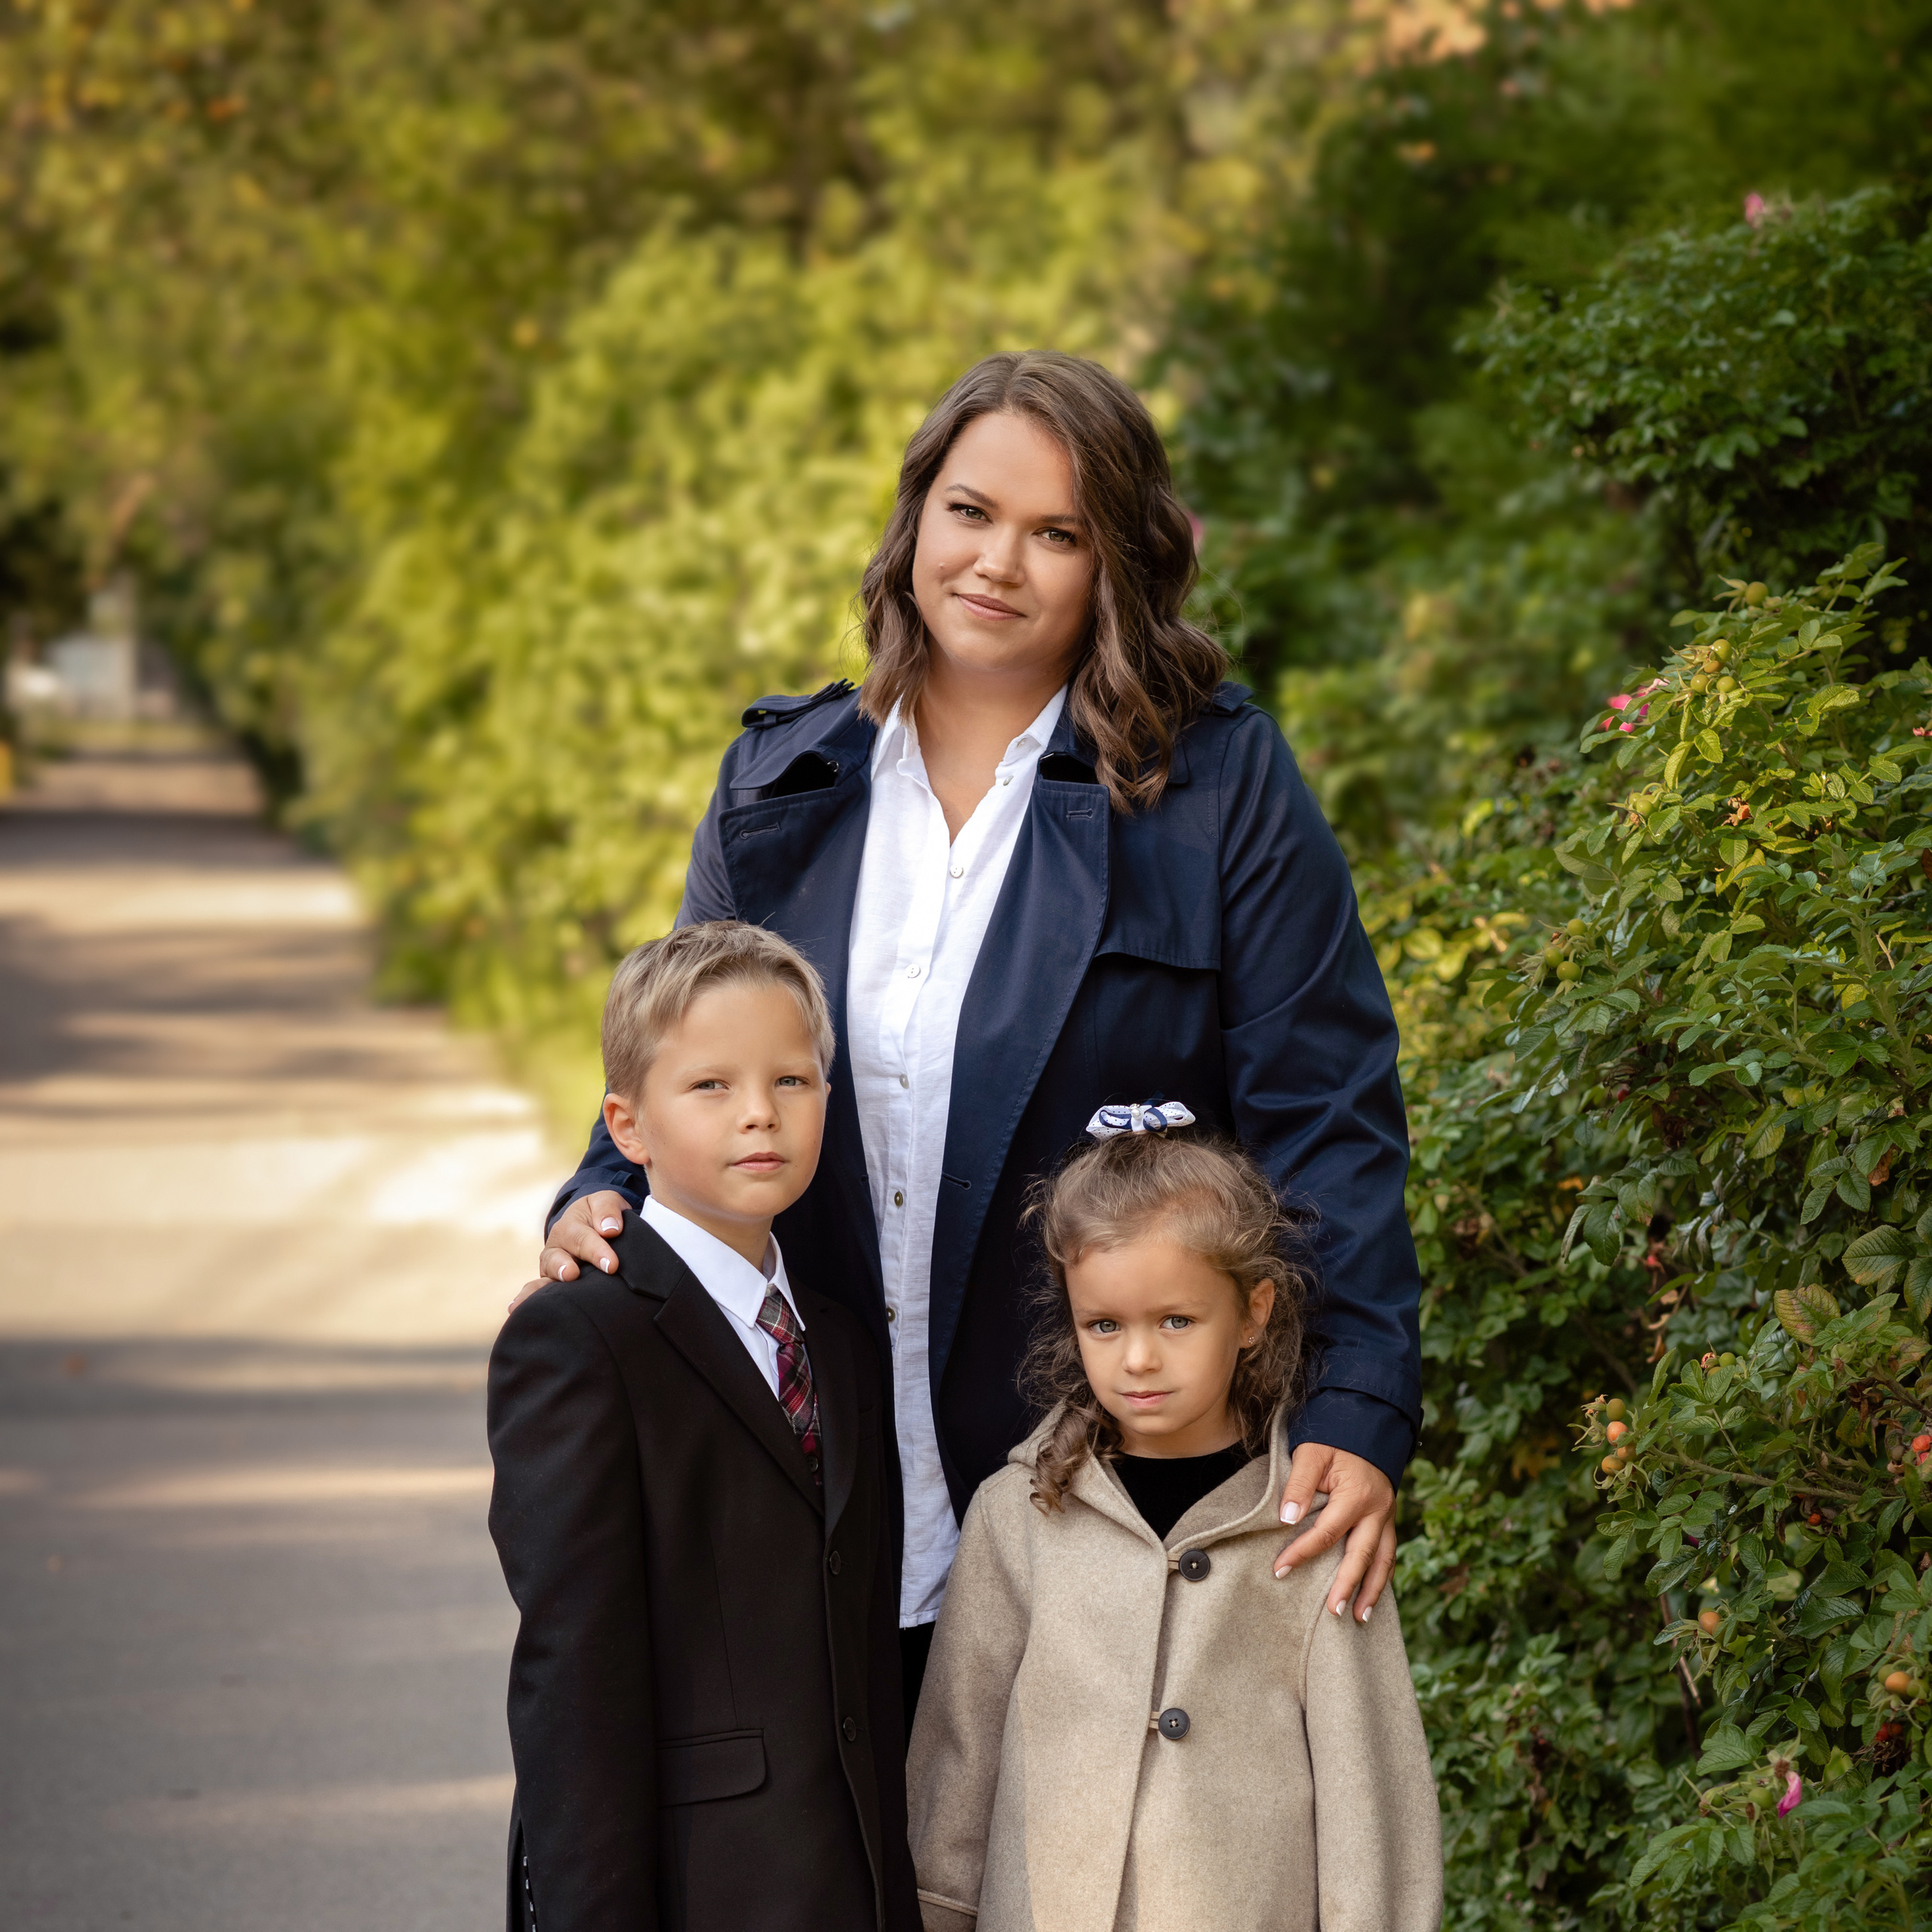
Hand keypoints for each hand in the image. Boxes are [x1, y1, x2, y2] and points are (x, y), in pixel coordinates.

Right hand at [508, 1190, 630, 1312]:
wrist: (593, 1227)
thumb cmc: (600, 1215)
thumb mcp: (605, 1202)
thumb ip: (608, 1209)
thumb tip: (610, 1229)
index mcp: (569, 1227)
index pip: (582, 1239)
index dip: (596, 1251)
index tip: (612, 1265)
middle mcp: (556, 1249)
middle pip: (556, 1259)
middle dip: (563, 1267)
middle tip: (571, 1274)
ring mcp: (551, 1269)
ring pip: (543, 1279)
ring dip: (540, 1288)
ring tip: (539, 1300)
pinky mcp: (552, 1286)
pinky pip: (539, 1294)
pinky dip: (528, 1301)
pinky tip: (516, 1311)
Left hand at [1273, 1442, 1396, 1623]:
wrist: (1365, 1423)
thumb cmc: (1334, 1438)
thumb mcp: (1311, 1453)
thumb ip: (1299, 1485)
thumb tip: (1286, 1520)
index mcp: (1357, 1494)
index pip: (1327, 1533)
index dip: (1302, 1552)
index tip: (1280, 1570)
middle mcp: (1378, 1509)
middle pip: (1362, 1555)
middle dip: (1347, 1586)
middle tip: (1332, 1612)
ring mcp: (1388, 1515)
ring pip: (1384, 1560)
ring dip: (1373, 1590)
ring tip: (1359, 1618)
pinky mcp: (1389, 1518)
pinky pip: (1389, 1552)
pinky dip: (1382, 1576)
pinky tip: (1372, 1595)